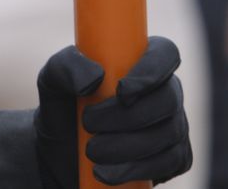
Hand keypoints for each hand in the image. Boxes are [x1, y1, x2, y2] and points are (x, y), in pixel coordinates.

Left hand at [36, 37, 192, 187]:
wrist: (62, 154)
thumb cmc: (63, 109)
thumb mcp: (52, 82)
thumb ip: (66, 67)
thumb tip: (96, 76)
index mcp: (142, 62)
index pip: (165, 54)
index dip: (151, 71)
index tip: (121, 90)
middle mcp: (165, 91)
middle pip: (167, 99)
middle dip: (127, 116)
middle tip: (88, 124)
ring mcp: (174, 125)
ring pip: (168, 134)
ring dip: (126, 146)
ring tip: (91, 152)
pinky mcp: (175, 158)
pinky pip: (169, 163)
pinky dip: (136, 169)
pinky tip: (106, 173)